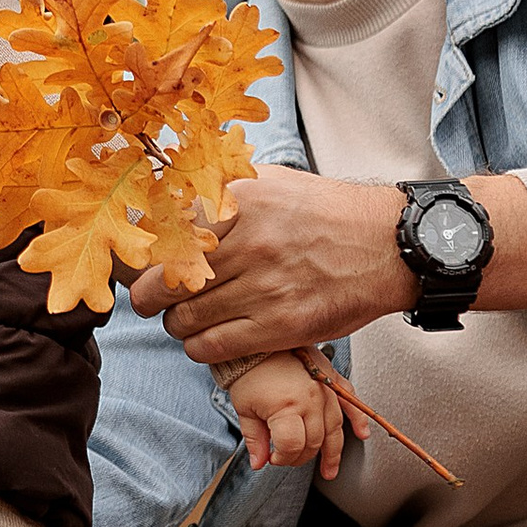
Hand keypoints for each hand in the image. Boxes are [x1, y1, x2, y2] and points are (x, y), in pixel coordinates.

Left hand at [138, 174, 413, 362]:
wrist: (385, 246)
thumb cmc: (324, 212)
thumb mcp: (270, 180)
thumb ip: (219, 188)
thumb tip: (166, 199)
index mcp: (239, 202)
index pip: (163, 232)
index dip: (144, 254)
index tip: (141, 263)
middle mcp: (248, 243)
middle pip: (166, 281)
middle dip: (149, 296)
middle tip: (151, 299)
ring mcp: (263, 287)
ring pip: (184, 318)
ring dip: (176, 323)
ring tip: (184, 318)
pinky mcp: (280, 325)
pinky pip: (213, 346)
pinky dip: (198, 346)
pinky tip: (204, 338)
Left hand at [222, 348, 365, 480]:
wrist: (258, 344)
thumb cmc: (249, 372)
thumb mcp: (244, 409)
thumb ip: (255, 439)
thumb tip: (259, 462)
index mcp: (287, 406)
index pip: (292, 446)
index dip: (282, 458)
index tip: (273, 458)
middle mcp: (311, 399)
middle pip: (314, 441)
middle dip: (302, 457)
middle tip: (290, 459)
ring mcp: (324, 389)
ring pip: (335, 429)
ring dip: (334, 452)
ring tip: (330, 469)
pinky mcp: (331, 378)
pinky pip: (350, 401)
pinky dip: (358, 419)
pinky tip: (362, 433)